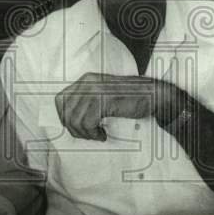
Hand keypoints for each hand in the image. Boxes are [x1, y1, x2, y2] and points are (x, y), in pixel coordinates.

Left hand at [55, 73, 175, 140]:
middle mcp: (88, 82)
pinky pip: (88, 123)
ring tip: (97, 135)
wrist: (153, 95)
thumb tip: (67, 121)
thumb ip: (85, 102)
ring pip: (76, 120)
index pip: (60, 100)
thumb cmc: (130, 99)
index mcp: (86, 79)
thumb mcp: (102, 96)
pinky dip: (94, 133)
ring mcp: (96, 90)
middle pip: (66, 112)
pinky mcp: (105, 100)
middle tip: (89, 134)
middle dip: (75, 129)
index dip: (64, 117)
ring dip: (85, 133)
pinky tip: (103, 134)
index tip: (77, 127)